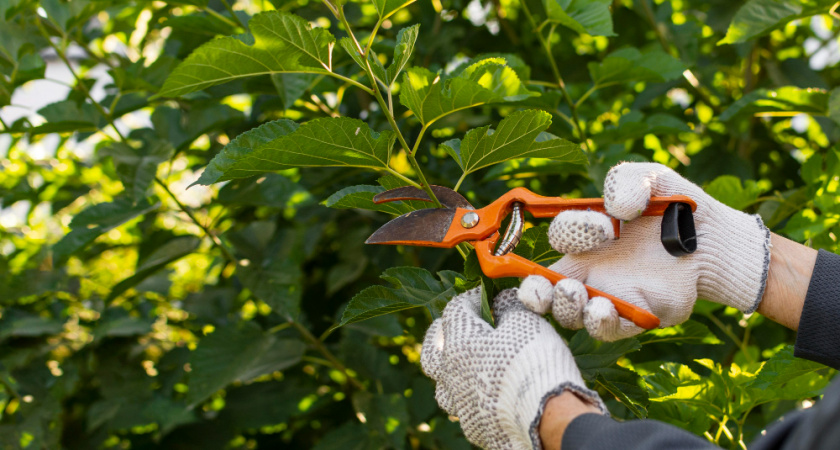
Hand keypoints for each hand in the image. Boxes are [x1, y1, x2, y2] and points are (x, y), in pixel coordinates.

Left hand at [421, 288, 605, 448]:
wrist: (547, 416)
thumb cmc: (533, 361)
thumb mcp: (525, 321)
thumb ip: (508, 305)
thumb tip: (502, 299)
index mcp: (458, 344)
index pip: (455, 310)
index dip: (472, 297)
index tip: (488, 295)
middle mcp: (451, 375)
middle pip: (432, 351)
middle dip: (441, 336)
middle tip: (453, 328)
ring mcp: (460, 405)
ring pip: (443, 386)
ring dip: (451, 372)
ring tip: (465, 366)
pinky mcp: (474, 428)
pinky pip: (465, 409)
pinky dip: (472, 398)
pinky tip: (486, 395)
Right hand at [519, 162, 770, 340]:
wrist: (716, 240)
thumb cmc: (678, 207)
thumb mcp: (652, 179)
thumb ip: (627, 180)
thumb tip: (616, 208)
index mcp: (587, 238)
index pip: (559, 239)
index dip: (570, 232)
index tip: (604, 227)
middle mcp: (591, 271)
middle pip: (546, 289)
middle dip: (536, 291)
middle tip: (544, 286)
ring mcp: (611, 297)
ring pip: (571, 314)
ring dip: (566, 307)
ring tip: (577, 295)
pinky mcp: (636, 317)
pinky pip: (608, 330)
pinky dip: (599, 323)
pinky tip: (602, 310)